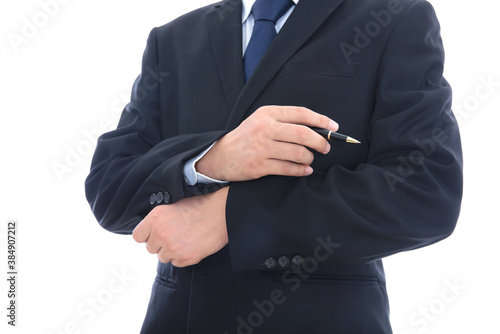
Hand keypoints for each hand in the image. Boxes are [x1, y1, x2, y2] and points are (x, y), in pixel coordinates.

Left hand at [132, 187, 228, 266]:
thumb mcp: (174, 205)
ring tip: (185, 240)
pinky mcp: (186, 257)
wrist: (222, 213)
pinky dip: (183, 257)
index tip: (154, 234)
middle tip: (175, 235)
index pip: (138, 236)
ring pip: (163, 257)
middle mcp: (161, 233)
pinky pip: (177, 263)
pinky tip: (192, 245)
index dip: (147, 236)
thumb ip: (159, 218)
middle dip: (160, 244)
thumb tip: (152, 230)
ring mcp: (173, 247)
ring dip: (171, 251)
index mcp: (156, 217)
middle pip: (151, 248)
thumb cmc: (201, 205)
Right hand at [196, 106, 337, 180]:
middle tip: (325, 148)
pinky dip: (301, 171)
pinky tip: (304, 170)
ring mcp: (262, 148)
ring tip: (309, 160)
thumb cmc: (246, 137)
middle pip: (304, 134)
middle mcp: (265, 129)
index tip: (334, 126)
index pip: (301, 114)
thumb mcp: (261, 120)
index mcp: (267, 114)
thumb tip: (318, 128)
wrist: (221, 156)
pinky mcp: (260, 166)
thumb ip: (285, 121)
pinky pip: (289, 169)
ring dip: (309, 158)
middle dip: (320, 142)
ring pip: (299, 153)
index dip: (321, 120)